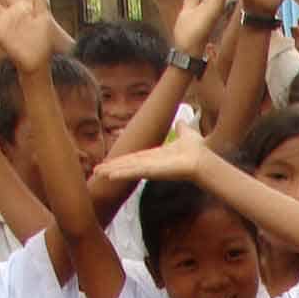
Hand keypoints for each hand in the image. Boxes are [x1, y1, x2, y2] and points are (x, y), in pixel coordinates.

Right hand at [94, 129, 211, 184]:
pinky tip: (110, 176)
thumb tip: (181, 121)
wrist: (203, 159)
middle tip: (95, 171)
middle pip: (126, 165)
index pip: (134, 158)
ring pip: (127, 169)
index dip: (121, 160)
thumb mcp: (187, 134)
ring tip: (97, 174)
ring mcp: (150, 168)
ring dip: (112, 171)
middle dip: (111, 167)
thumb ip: (181, 128)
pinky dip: (122, 174)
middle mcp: (150, 163)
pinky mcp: (152, 171)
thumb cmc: (197, 151)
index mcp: (155, 156)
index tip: (109, 163)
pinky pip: (134, 172)